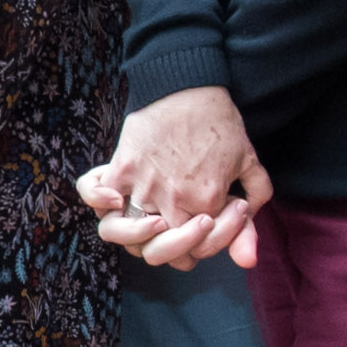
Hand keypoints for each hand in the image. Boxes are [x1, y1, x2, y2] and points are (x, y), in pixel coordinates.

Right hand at [80, 86, 268, 271]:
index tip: (217, 213)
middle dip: (178, 245)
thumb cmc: (220, 123)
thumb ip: (252, 212)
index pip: (200, 250)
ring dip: (139, 234)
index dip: (209, 240)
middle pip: (163, 253)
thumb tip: (248, 260)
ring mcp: (142, 187)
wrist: (189, 86)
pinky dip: (100, 201)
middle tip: (188, 222)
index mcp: (206, 202)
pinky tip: (117, 199)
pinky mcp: (120, 168)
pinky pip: (95, 197)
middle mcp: (172, 201)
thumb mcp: (249, 166)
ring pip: (127, 237)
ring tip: (153, 218)